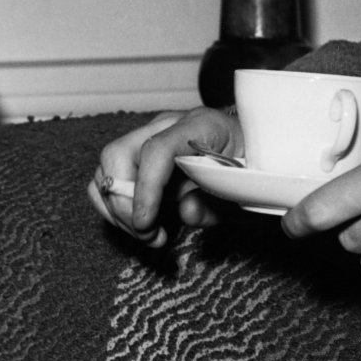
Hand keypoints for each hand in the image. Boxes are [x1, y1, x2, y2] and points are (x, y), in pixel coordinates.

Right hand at [87, 107, 242, 246]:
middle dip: (123, 204)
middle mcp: (164, 126)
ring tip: (147, 234)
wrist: (256, 146)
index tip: (145, 223)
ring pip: (104, 171)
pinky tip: (140, 225)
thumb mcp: (247, 187)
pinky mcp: (135, 158)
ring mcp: (145, 139)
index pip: (156, 149)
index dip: (145, 188)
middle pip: (116, 155)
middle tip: (148, 234)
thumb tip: (184, 213)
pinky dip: (113, 208)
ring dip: (116, 210)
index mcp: (199, 125)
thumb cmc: (254, 165)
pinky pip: (105, 182)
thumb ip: (218, 201)